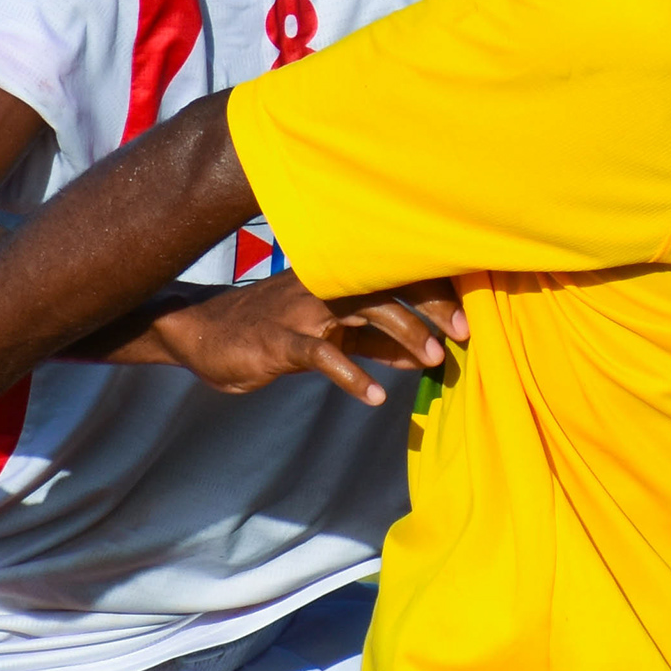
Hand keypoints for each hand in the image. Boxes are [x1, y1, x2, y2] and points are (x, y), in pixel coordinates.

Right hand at [150, 275, 466, 404]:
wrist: (204, 333)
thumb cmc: (272, 330)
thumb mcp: (330, 334)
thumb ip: (375, 342)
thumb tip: (424, 355)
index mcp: (339, 277)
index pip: (394, 274)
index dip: (433, 292)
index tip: (466, 319)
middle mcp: (324, 283)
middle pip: (386, 283)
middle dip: (428, 307)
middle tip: (460, 335)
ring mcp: (301, 310)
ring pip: (360, 308)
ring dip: (399, 332)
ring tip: (429, 359)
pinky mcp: (280, 340)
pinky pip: (321, 354)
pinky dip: (351, 375)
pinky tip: (374, 396)